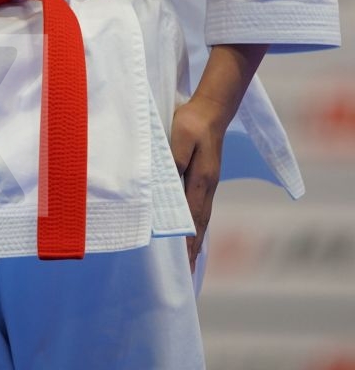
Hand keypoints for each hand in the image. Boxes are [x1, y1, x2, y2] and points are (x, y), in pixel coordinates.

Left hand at [170, 96, 225, 273]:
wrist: (211, 108)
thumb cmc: (192, 122)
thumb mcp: (180, 137)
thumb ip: (175, 160)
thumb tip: (170, 185)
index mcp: (200, 180)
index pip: (192, 218)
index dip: (188, 241)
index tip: (184, 263)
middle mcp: (207, 186)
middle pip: (199, 223)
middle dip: (194, 249)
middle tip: (190, 273)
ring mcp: (208, 182)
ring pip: (202, 217)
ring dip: (197, 239)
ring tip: (192, 260)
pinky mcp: (206, 176)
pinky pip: (201, 207)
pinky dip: (197, 224)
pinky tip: (195, 230)